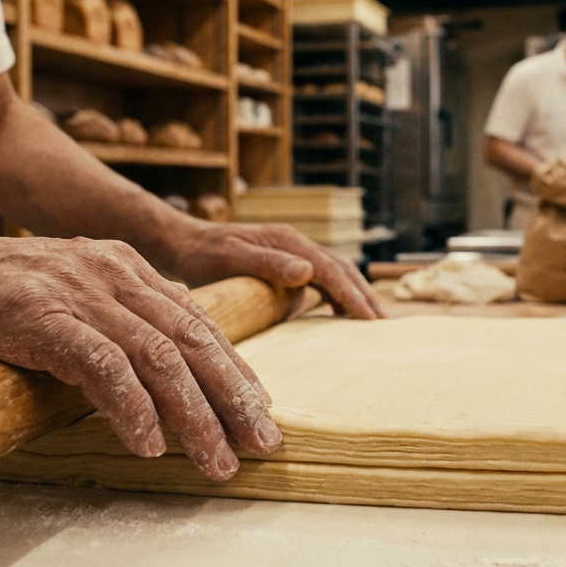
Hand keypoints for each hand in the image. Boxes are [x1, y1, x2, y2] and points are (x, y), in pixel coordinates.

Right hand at [0, 229, 279, 480]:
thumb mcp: (58, 300)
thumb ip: (103, 325)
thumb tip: (146, 376)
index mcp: (119, 267)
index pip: (195, 320)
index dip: (233, 367)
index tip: (258, 408)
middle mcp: (107, 272)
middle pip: (192, 340)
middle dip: (233, 397)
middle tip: (261, 444)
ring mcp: (72, 291)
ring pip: (157, 357)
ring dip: (193, 416)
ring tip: (216, 459)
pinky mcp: (34, 316)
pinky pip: (99, 365)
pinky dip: (129, 406)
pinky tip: (148, 442)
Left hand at [161, 221, 383, 319]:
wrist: (182, 242)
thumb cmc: (201, 253)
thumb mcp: (230, 257)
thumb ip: (267, 264)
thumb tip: (308, 272)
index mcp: (287, 241)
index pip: (330, 269)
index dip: (352, 295)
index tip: (370, 320)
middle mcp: (295, 243)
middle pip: (341, 268)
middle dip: (363, 295)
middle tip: (382, 325)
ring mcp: (292, 251)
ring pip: (335, 272)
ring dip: (355, 294)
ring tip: (371, 321)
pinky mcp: (286, 262)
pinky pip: (321, 278)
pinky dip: (337, 294)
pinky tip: (340, 313)